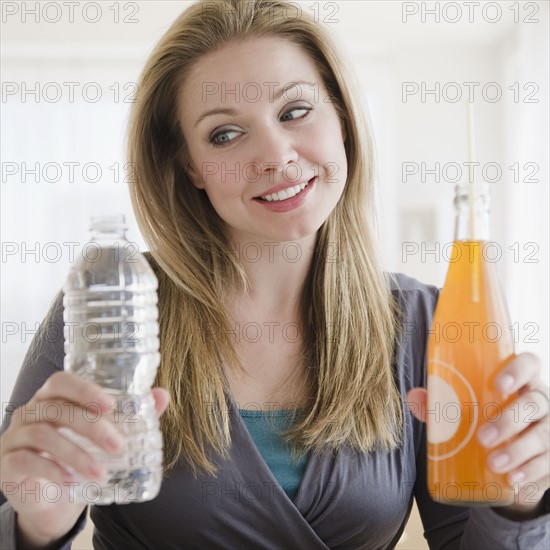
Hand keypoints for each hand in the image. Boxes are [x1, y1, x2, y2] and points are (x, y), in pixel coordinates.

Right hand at [0, 372, 169, 546]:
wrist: (52, 496)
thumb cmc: (80, 454)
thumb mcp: (104, 435)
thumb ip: (131, 415)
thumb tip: (162, 395)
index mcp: (53, 397)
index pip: (62, 381)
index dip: (84, 390)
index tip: (111, 405)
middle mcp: (31, 411)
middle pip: (57, 409)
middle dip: (90, 426)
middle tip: (117, 445)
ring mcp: (15, 437)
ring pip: (43, 435)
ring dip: (76, 454)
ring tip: (101, 472)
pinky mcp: (7, 463)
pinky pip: (25, 461)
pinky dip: (52, 470)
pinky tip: (72, 481)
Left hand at [407, 352, 548, 518]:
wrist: (512, 449)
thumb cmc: (487, 415)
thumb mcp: (468, 405)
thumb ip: (442, 399)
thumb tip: (415, 396)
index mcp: (521, 381)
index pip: (529, 364)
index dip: (517, 371)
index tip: (498, 385)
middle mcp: (540, 401)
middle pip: (535, 403)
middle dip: (509, 421)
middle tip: (483, 438)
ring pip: (543, 436)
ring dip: (518, 452)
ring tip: (494, 464)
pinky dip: (533, 474)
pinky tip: (516, 481)